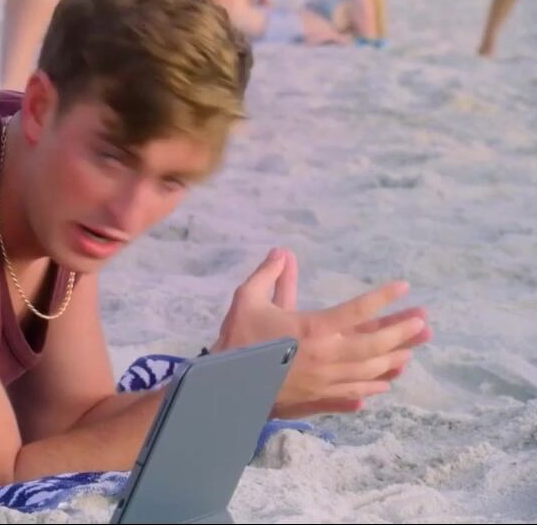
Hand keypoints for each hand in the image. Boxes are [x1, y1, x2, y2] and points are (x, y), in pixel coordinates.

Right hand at [213, 248, 431, 418]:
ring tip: (412, 349)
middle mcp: (324, 355)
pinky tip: (386, 380)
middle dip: (400, 331)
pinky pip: (354, 391)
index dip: (381, 297)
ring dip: (393, 358)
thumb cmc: (237, 340)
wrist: (224, 383)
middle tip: (423, 321)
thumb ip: (267, 275)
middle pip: (373, 344)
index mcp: (310, 328)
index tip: (403, 286)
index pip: (355, 310)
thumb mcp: (246, 300)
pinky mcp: (318, 396)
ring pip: (368, 369)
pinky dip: (374, 385)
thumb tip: (282, 252)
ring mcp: (324, 379)